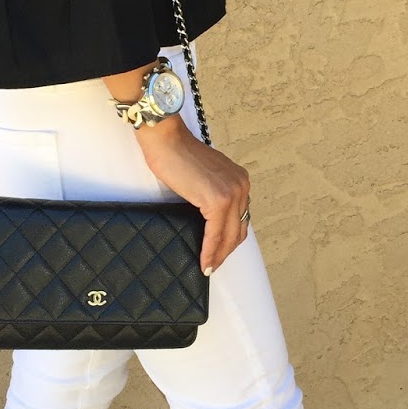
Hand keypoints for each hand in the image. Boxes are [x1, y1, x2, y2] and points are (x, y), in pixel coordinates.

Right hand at [134, 116, 249, 274]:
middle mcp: (241, 186)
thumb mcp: (204, 177)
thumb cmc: (177, 155)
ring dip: (219, 255)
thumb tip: (210, 219)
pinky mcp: (217, 200)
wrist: (166, 141)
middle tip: (214, 265)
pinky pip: (215, 233)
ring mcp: (232, 193)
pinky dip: (210, 250)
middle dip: (227, 250)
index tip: (221, 253)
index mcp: (240, 180)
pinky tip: (204, 261)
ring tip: (209, 267)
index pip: (240, 217)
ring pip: (229, 234)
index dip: (231, 239)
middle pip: (239, 228)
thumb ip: (213, 194)